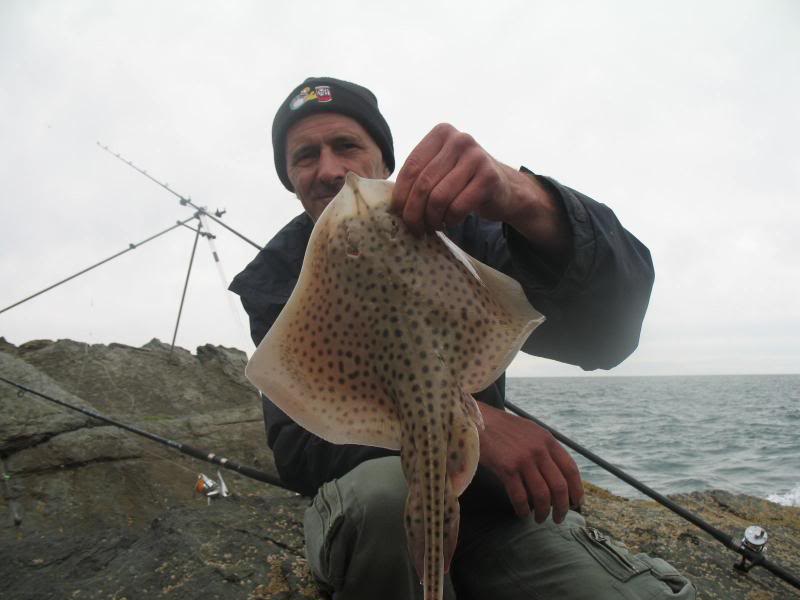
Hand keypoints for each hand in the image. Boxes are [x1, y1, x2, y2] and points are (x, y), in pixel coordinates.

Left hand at [390, 123, 571, 265]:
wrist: (505, 189)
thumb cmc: (462, 182)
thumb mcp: (439, 169)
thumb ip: (417, 175)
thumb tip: (384, 202)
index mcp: (441, 133)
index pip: (411, 168)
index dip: (401, 196)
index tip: (397, 216)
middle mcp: (459, 139)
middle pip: (423, 185)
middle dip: (414, 213)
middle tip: (414, 229)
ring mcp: (476, 156)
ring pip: (439, 198)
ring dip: (432, 219)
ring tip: (433, 226)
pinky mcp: (489, 176)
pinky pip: (458, 206)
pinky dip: (450, 220)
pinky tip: (450, 222)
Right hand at [477, 402, 583, 522]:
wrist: (476, 420)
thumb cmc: (502, 428)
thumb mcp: (530, 431)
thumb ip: (544, 448)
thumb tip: (556, 474)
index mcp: (548, 440)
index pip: (570, 469)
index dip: (576, 489)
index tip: (576, 503)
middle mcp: (539, 450)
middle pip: (559, 486)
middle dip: (562, 507)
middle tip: (559, 518)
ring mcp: (523, 459)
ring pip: (542, 495)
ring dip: (543, 512)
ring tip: (540, 519)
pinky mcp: (507, 468)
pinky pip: (520, 496)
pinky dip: (523, 509)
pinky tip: (522, 514)